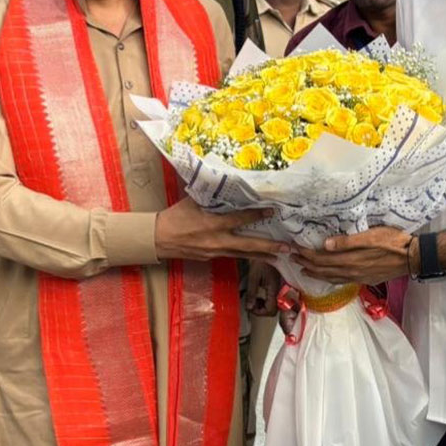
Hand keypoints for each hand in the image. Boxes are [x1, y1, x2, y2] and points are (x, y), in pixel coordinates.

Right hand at [154, 197, 284, 262]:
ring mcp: (215, 252)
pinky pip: (233, 256)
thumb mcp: (193, 201)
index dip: (256, 215)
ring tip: (280, 257)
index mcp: (211, 224)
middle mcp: (216, 241)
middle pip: (248, 245)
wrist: (158, 239)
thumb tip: (229, 186)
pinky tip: (258, 256)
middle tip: (287, 248)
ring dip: (263, 255)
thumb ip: (212, 197)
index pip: (239, 219)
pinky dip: (247, 255)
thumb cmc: (175, 216)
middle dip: (269, 247)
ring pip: (244, 254)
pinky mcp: (212, 258)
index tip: (272, 212)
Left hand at [245, 261, 281, 315]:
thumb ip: (252, 293)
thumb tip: (249, 306)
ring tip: (256, 300)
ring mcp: (282, 288)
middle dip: (261, 310)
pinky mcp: (281, 286)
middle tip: (252, 304)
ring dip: (265, 306)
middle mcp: (281, 290)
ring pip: (276, 306)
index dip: (259, 312)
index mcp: (275, 288)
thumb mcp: (253, 276)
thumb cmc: (263, 258)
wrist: (269, 248)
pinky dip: (268, 300)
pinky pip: (276, 298)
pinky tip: (262, 295)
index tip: (251, 308)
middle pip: (274, 310)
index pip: (270, 310)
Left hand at [292, 227, 410, 285]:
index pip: (322, 258)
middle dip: (306, 264)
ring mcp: (358, 277)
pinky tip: (327, 277)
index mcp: (350, 260)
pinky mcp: (364, 279)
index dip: (306, 254)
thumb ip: (348, 241)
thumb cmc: (393, 242)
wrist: (411, 257)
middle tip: (292, 259)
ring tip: (304, 271)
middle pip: (323, 270)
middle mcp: (351, 271)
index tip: (294, 249)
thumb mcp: (371, 236)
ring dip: (315, 274)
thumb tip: (325, 244)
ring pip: (330, 278)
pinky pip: (341, 281)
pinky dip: (329, 279)